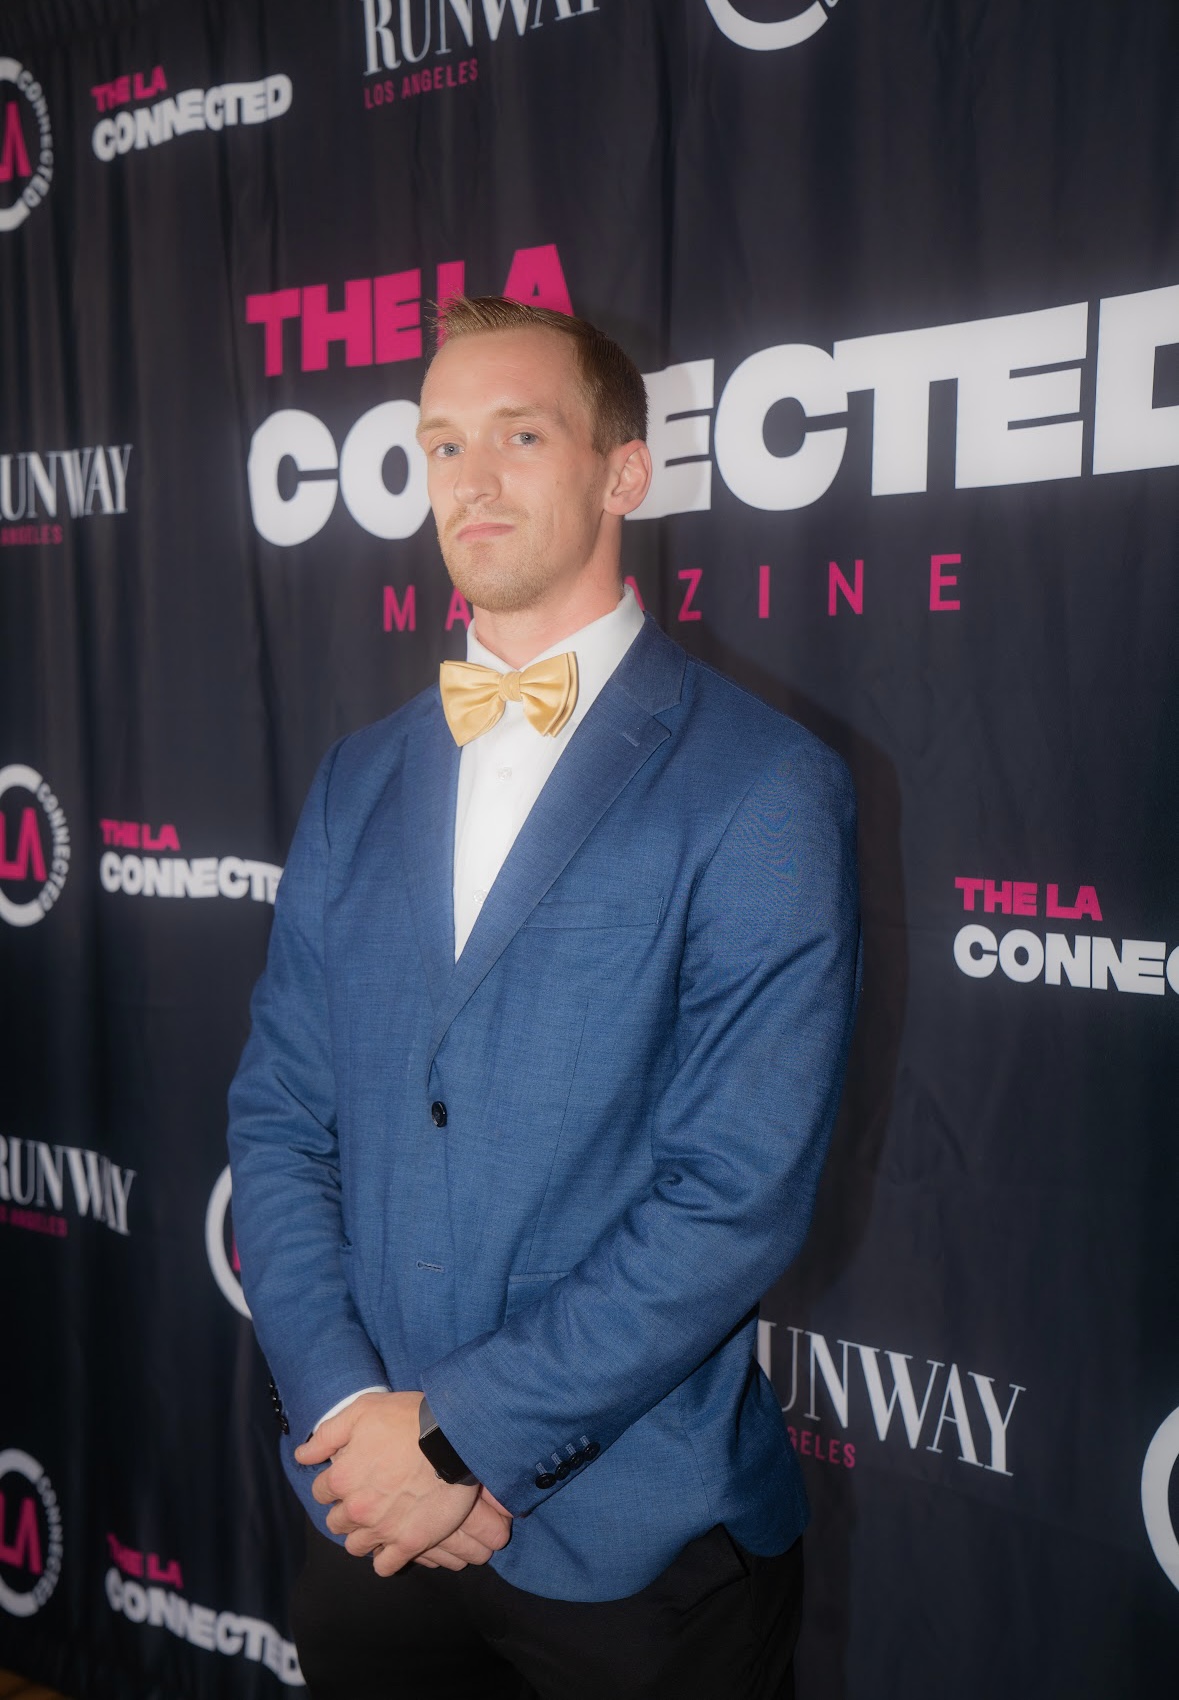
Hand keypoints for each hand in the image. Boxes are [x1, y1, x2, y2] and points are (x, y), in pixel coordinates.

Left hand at [295, 1391, 505, 1576]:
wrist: (453, 1438)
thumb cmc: (408, 1419)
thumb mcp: (363, 1411)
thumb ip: (327, 1435)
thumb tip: (302, 1456)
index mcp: (342, 1478)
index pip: (320, 1493)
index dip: (335, 1484)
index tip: (351, 1477)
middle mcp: (357, 1509)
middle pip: (337, 1523)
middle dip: (347, 1511)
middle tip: (368, 1498)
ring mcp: (382, 1529)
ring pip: (357, 1547)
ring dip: (364, 1535)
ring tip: (380, 1520)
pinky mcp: (409, 1543)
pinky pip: (384, 1567)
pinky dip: (386, 1558)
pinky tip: (393, 1543)